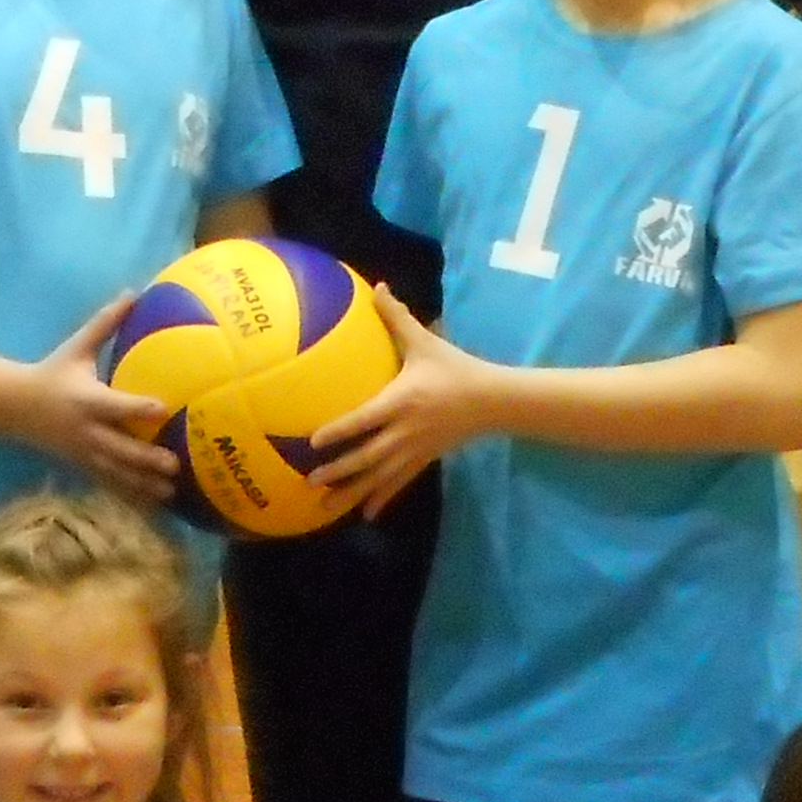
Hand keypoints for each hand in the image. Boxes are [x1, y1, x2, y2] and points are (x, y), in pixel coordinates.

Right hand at [14, 296, 185, 507]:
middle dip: (144, 458)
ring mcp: (84, 452)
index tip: (162, 408)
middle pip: (117, 448)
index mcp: (86, 400)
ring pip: (116, 472)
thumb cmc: (53, 372)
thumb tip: (134, 291)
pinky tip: (155, 502)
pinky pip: (110, 482)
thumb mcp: (76, 347)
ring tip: (171, 491)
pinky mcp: (83, 465)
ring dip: (143, 482)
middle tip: (174, 463)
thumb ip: (105, 322)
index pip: (113, 405)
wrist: (15, 406)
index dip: (136, 408)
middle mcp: (86, 430)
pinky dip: (131, 494)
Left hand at [301, 287, 497, 519]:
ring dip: (353, 491)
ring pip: (380, 476)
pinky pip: (399, 482)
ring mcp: (415, 449)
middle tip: (310, 481)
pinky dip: (382, 498)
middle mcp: (405, 431)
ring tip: (325, 506)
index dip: (340, 430)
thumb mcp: (426, 342)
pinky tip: (366, 515)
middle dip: (339, 469)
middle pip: (368, 456)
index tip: (314, 441)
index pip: (365, 419)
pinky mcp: (424, 459)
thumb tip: (377, 286)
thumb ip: (397, 317)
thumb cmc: (455, 368)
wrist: (492, 400)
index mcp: (402, 401)